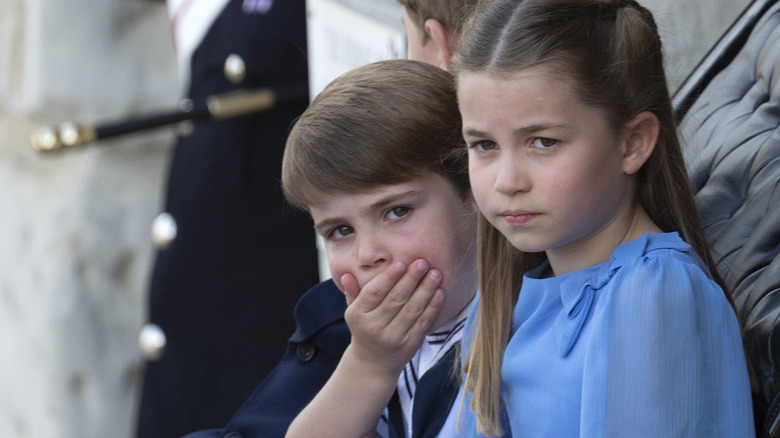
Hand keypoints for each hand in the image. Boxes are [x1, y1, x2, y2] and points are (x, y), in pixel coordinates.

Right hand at [341, 259, 444, 375]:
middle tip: (423, 262)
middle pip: (396, 299)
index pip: (374, 293)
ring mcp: (394, 337)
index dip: (388, 278)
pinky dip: (433, 306)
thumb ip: (352, 292)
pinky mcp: (411, 344)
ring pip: (412, 309)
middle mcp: (375, 327)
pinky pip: (423, 322)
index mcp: (358, 315)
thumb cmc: (364, 329)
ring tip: (435, 273)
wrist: (373, 364)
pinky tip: (440, 292)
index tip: (401, 263)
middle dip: (411, 279)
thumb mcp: (353, 312)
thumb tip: (347, 274)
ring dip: (426, 289)